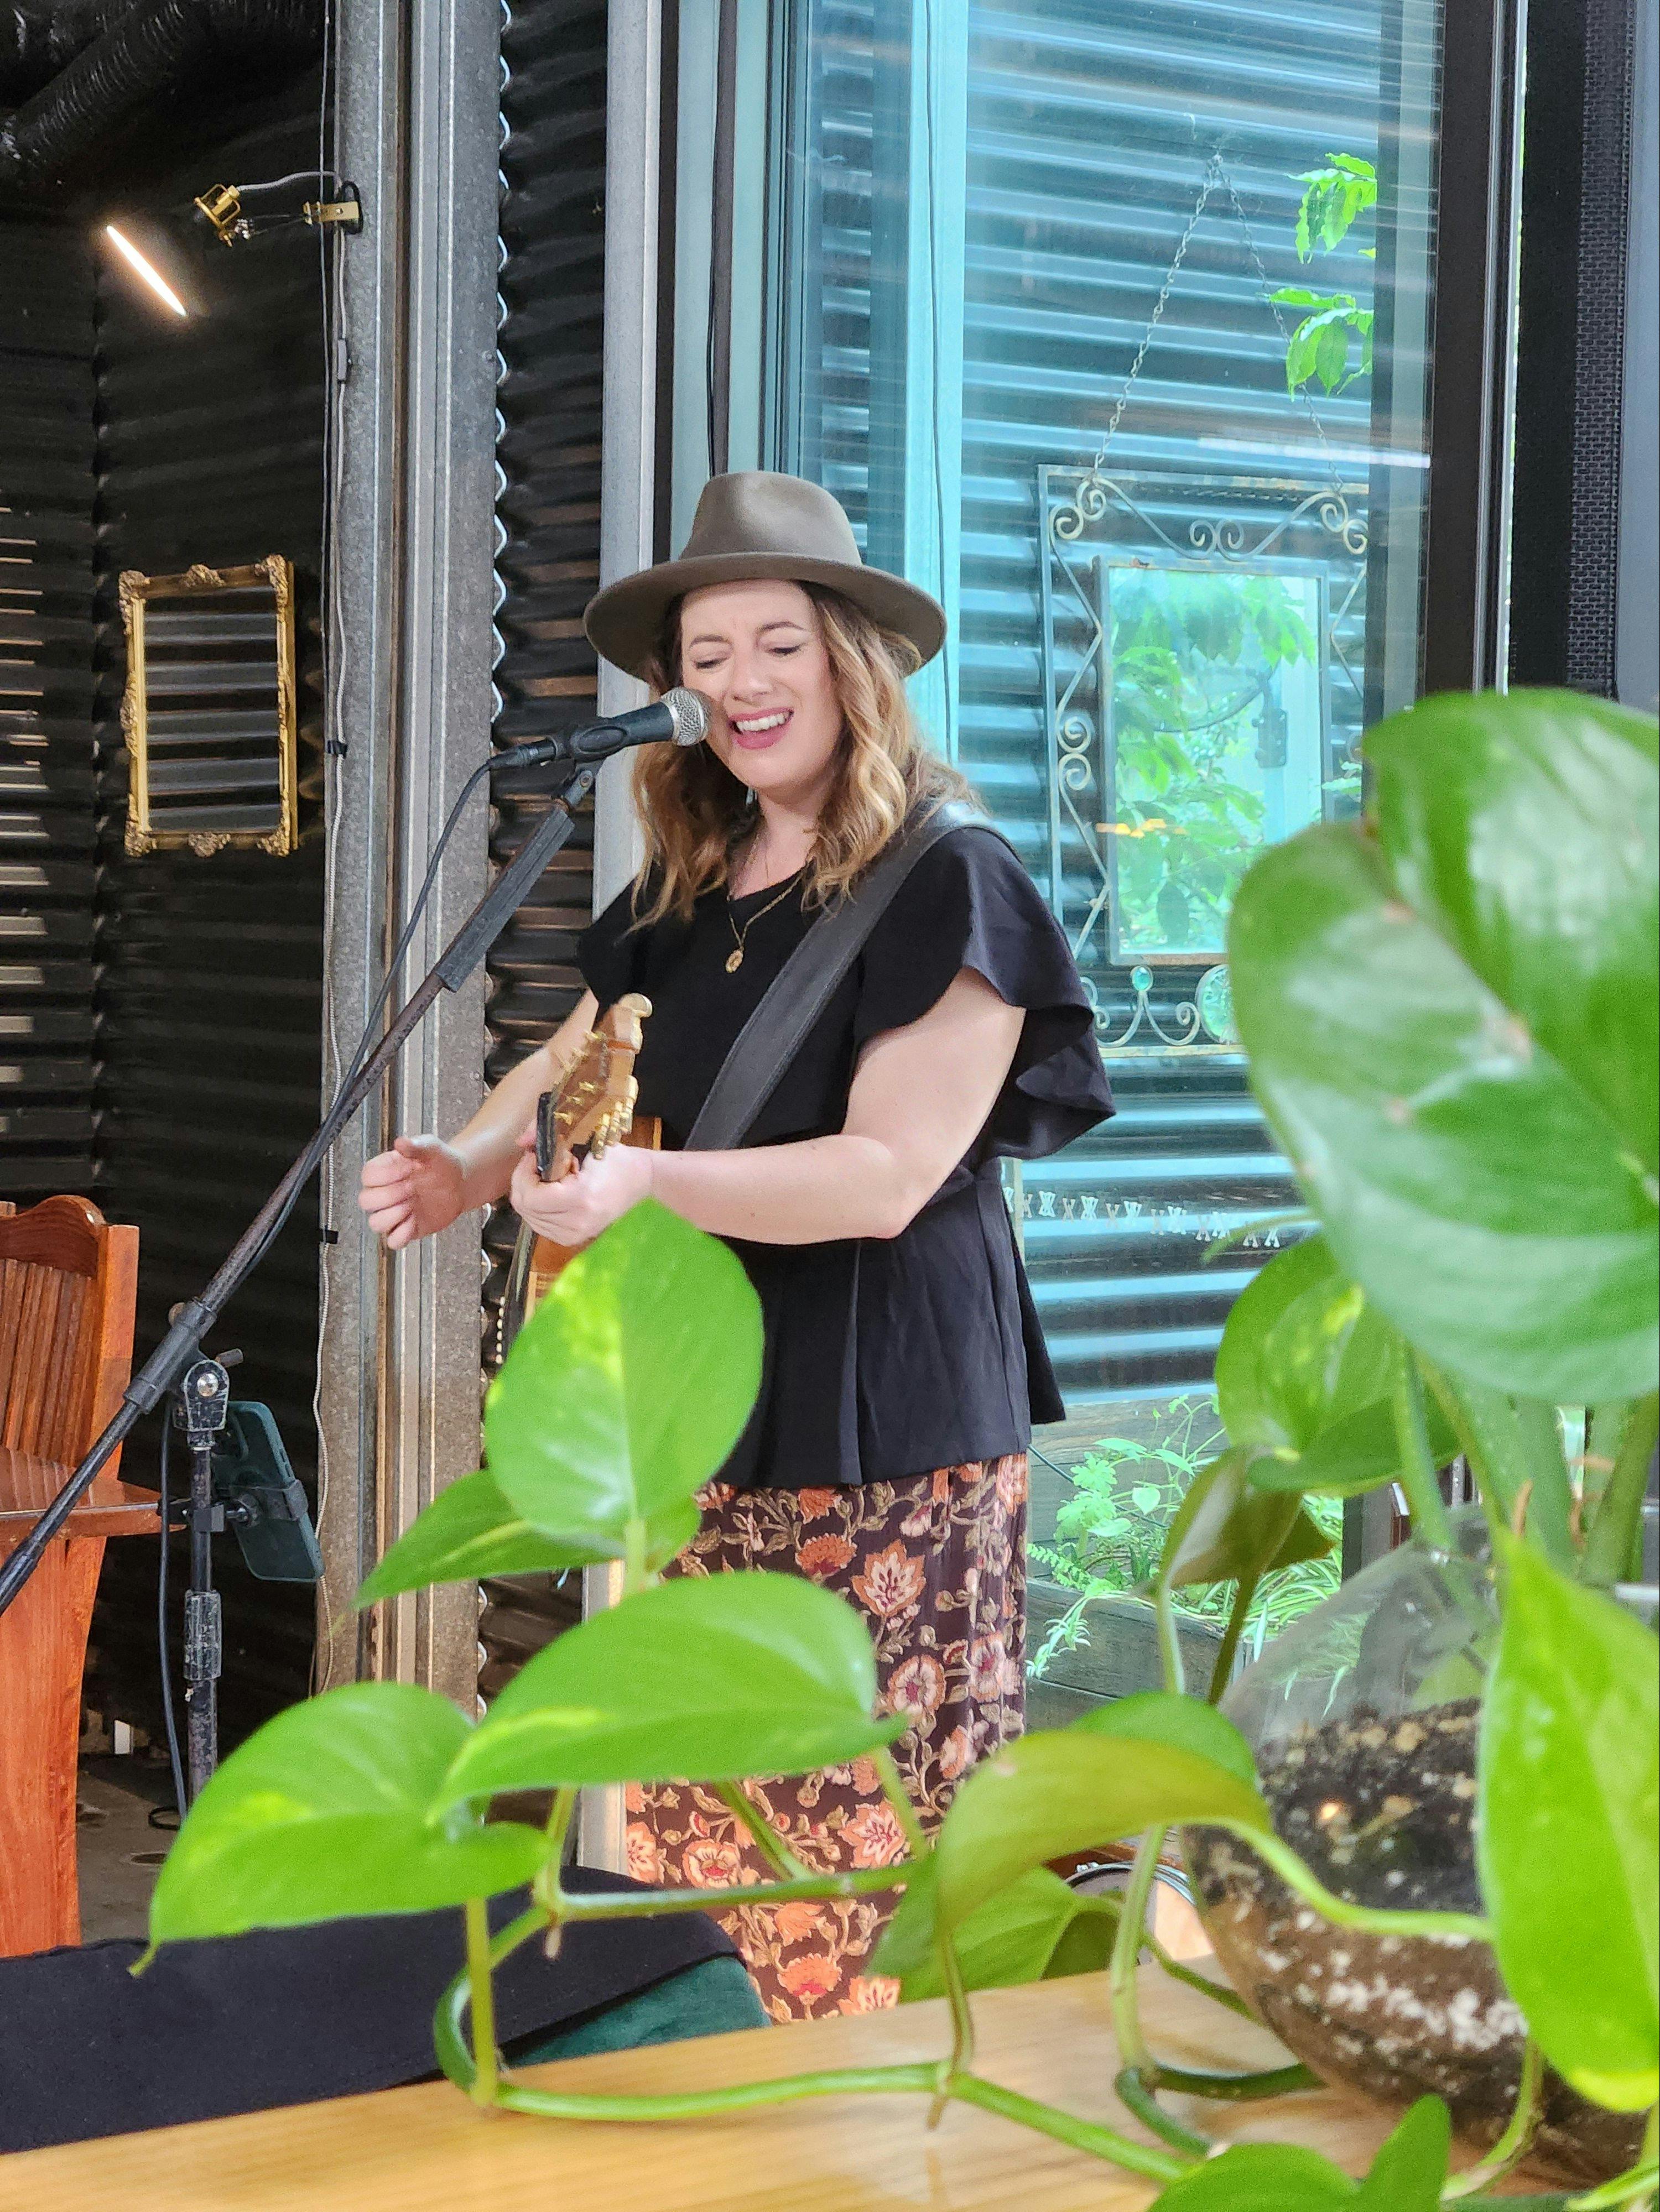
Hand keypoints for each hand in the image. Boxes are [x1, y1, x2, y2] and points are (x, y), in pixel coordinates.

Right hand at [358, 1135, 468, 1249]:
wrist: (460, 1181)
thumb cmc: (441, 1161)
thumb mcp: (431, 1148)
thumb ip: (416, 1145)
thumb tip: (401, 1142)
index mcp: (384, 1171)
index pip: (367, 1176)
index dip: (386, 1174)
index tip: (409, 1168)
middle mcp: (384, 1193)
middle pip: (365, 1201)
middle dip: (389, 1195)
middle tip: (412, 1187)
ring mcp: (394, 1213)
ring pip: (375, 1223)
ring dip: (393, 1215)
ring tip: (413, 1205)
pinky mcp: (406, 1230)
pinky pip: (392, 1241)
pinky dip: (402, 1234)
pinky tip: (416, 1220)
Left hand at [509, 1133, 655, 1246]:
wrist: (641, 1180)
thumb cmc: (616, 1158)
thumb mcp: (586, 1140)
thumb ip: (550, 1138)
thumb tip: (521, 1141)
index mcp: (581, 1198)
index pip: (530, 1197)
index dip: (523, 1173)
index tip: (534, 1156)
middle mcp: (576, 1223)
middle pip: (525, 1208)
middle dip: (523, 1182)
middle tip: (536, 1164)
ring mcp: (575, 1235)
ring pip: (528, 1218)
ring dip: (529, 1195)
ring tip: (546, 1178)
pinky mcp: (572, 1238)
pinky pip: (539, 1225)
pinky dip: (537, 1208)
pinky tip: (549, 1193)